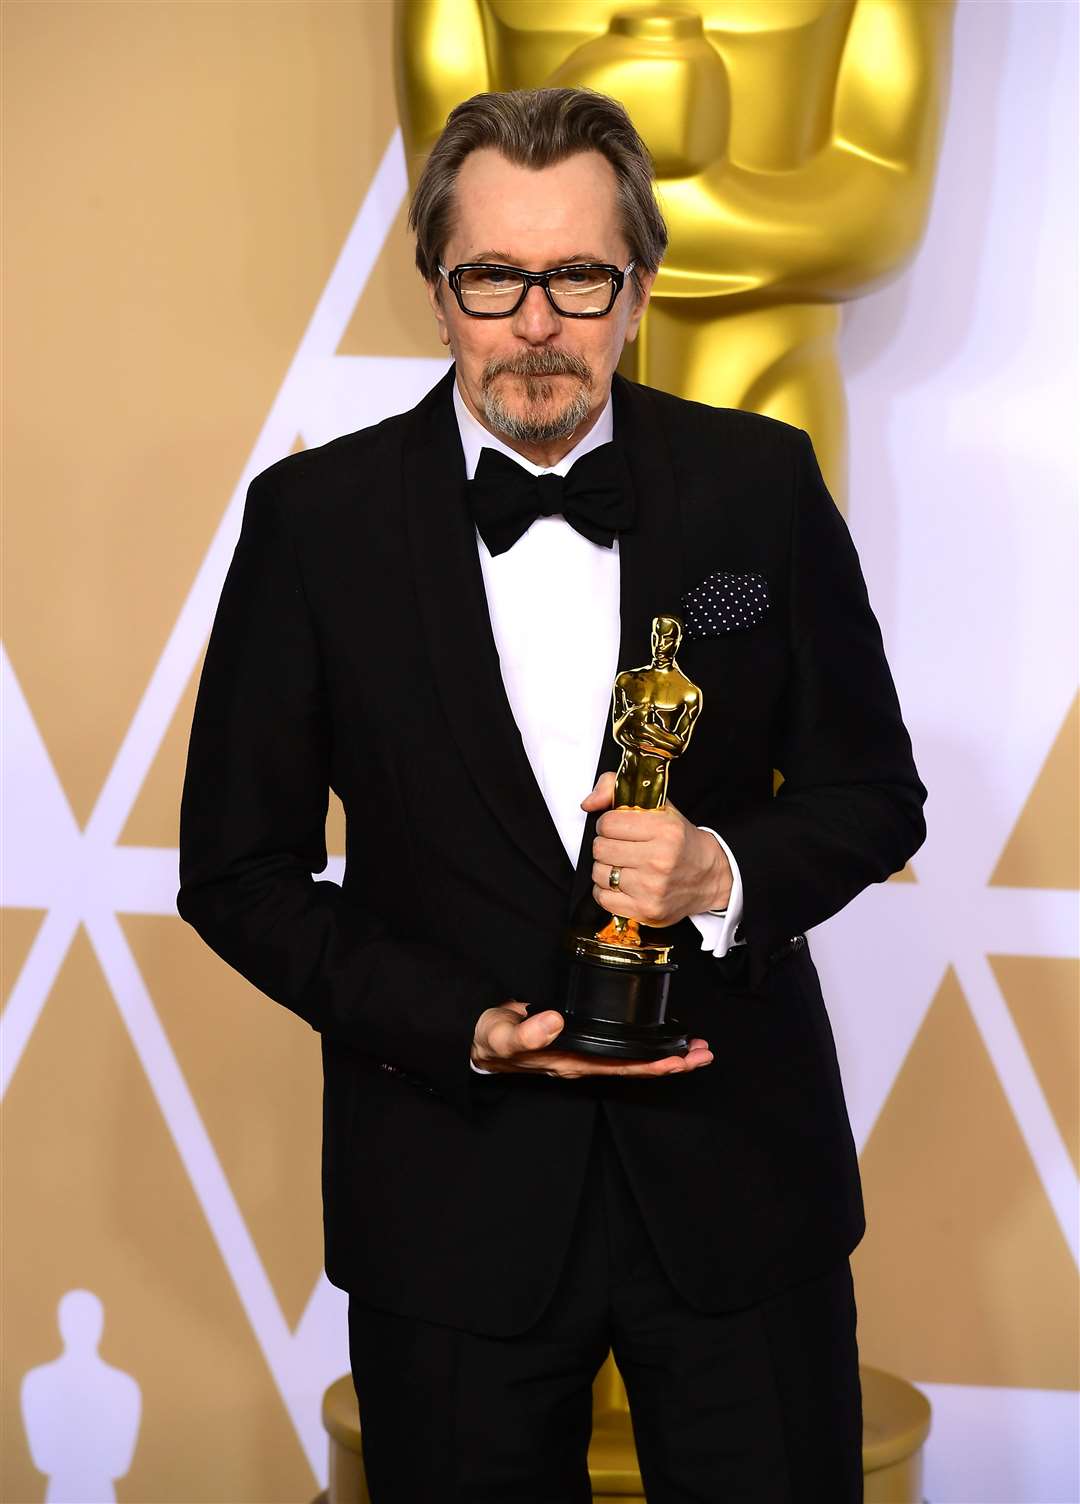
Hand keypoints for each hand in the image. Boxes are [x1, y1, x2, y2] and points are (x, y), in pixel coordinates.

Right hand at [471, 1002, 713, 1078]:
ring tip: (694, 1048)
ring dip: (665, 1055)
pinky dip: (645, 1045)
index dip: (652, 1065)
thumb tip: (554, 1022)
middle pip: (636, 1068)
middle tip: (703, 1053)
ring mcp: (584, 1054)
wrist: (480, 1041)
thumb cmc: (492, 1040)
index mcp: (571, 1062)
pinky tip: (659, 1039)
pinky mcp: (582, 1042)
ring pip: (633, 1060)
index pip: (621, 1068)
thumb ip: (525, 1032)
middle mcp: (583, 1062)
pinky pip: (622, 1048)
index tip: (680, 1058)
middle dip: (671, 1062)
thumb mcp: (502, 1036)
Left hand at [581, 772, 731, 926]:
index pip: (608, 823)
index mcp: (665, 829)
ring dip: (606, 868)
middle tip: (621, 847)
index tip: (619, 827)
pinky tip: (623, 884)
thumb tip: (587, 803)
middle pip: (601, 849)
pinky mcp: (646, 910)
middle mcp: (660, 859)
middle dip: (606, 845)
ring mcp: (652, 888)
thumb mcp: (658, 806)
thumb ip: (617, 790)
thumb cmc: (680, 841)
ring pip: (599, 873)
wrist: (709, 877)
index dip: (609, 824)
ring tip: (624, 865)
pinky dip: (607, 891)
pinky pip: (603, 898)